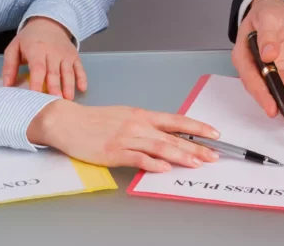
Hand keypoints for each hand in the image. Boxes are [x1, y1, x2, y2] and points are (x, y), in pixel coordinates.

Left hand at [2, 17, 86, 99]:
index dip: (36, 81)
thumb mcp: (14, 47)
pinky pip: (80, 68)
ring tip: (68, 99)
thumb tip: (7, 84)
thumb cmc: (30, 39)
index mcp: (37, 49)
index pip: (38, 67)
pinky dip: (82, 78)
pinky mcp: (75, 56)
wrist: (49, 23)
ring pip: (68, 72)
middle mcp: (53, 52)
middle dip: (55, 87)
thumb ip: (9, 66)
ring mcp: (66, 55)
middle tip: (55, 100)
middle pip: (54, 72)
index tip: (35, 94)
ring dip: (69, 86)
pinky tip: (82, 88)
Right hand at [27, 100, 220, 171]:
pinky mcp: (113, 152)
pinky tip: (164, 168)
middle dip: (196, 146)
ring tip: (197, 163)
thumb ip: (147, 126)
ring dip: (180, 155)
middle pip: (172, 136)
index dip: (197, 127)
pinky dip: (152, 163)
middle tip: (213, 154)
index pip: (176, 120)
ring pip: (159, 146)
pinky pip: (137, 158)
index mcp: (142, 115)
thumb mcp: (126, 116)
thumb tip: (167, 135)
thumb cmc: (97, 119)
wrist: (69, 122)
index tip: (213, 133)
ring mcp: (126, 138)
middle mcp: (138, 125)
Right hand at [232, 0, 283, 124]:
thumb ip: (267, 36)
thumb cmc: (267, 12)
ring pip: (279, 94)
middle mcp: (254, 70)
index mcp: (244, 56)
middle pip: (264, 91)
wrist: (278, 10)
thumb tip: (268, 54)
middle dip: (279, 105)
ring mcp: (270, 74)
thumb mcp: (267, 18)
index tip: (271, 107)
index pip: (251, 78)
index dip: (261, 94)